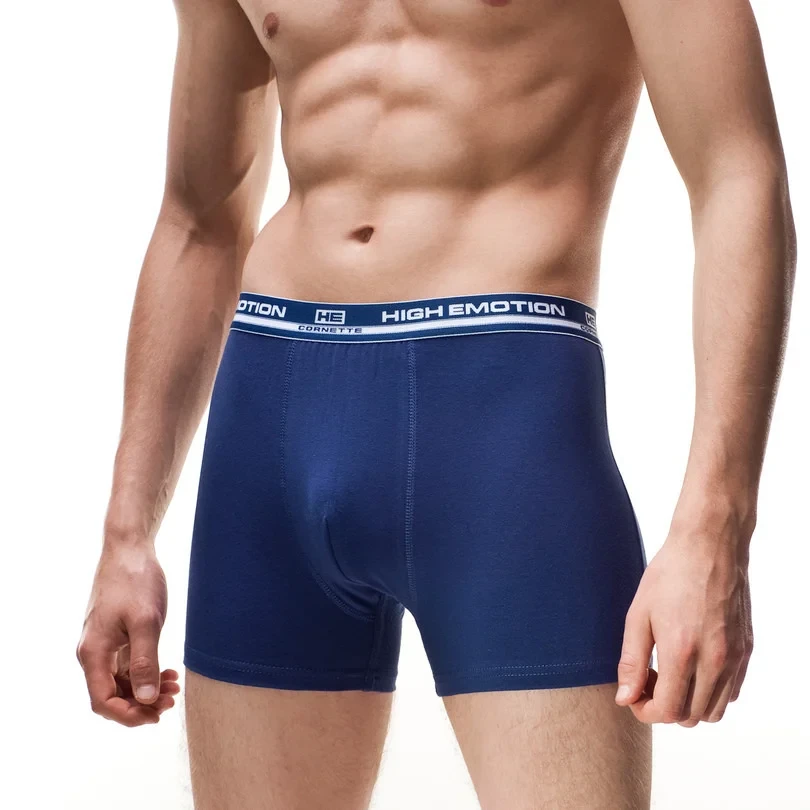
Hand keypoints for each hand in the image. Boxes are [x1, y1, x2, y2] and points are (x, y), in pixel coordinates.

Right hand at [77, 542, 179, 725]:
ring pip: (122, 681)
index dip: (129, 715)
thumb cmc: (135, 580)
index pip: (103, 700)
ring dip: (146, 689)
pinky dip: (147, 672)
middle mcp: (94, 652)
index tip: (157, 715)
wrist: (130, 548)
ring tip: (174, 687)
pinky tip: (169, 672)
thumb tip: (145, 700)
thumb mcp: (145, 622)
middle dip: (141, 704)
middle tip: (172, 702)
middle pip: (112, 695)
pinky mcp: (117, 634)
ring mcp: (105, 643)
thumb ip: (145, 661)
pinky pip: (128, 664)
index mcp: (93, 652)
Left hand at [614, 525, 752, 725]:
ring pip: (714, 710)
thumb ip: (631, 661)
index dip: (646, 712)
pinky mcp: (746, 650)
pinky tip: (692, 667)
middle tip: (650, 679)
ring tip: (670, 674)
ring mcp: (735, 657)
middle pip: (691, 716)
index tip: (634, 696)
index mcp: (682, 651)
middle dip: (665, 708)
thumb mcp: (638, 615)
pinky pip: (731, 692)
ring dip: (689, 704)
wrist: (709, 546)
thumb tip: (625, 698)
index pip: (668, 710)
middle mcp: (714, 660)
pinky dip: (711, 693)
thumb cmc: (668, 575)